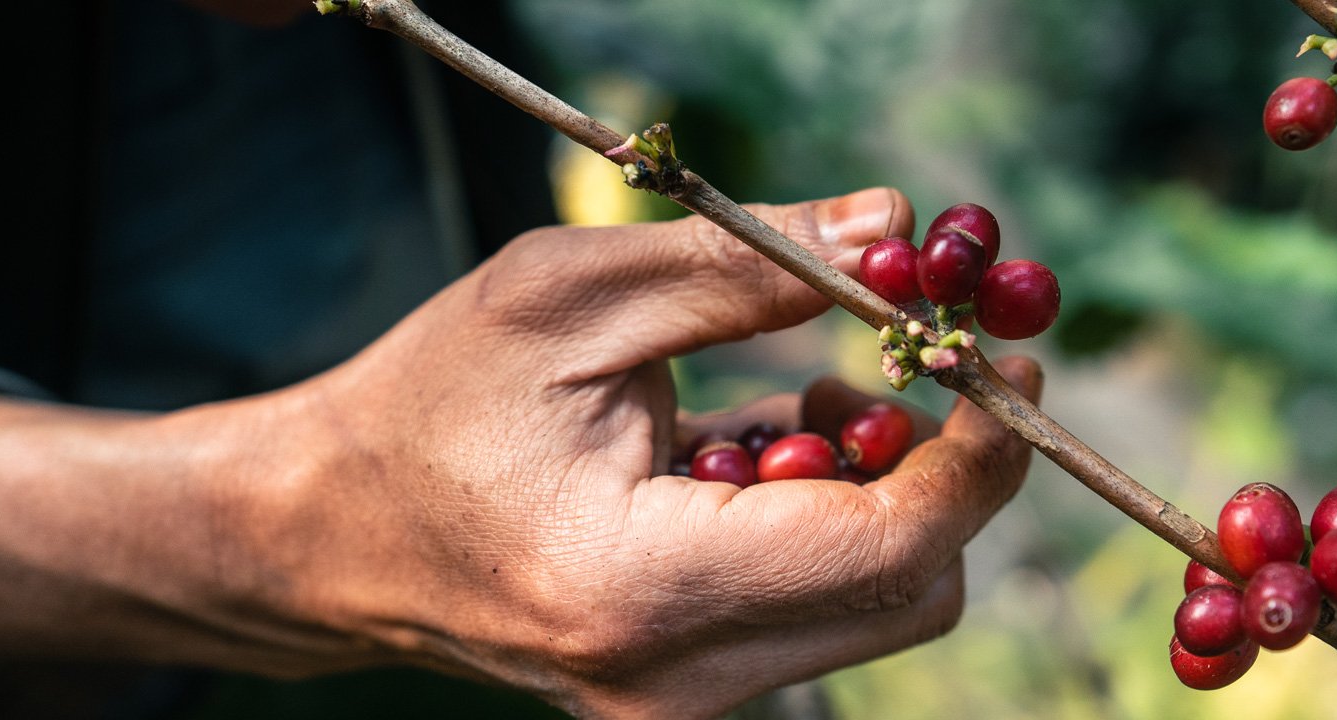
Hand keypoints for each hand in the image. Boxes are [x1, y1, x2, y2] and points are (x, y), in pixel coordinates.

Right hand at [217, 188, 1043, 715]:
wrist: (327, 536)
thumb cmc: (431, 405)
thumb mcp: (571, 298)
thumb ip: (744, 264)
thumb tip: (893, 226)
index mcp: (644, 588)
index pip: (889, 545)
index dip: (976, 451)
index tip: (1009, 359)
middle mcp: (679, 682)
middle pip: (910, 586)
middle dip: (935, 466)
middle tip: (901, 363)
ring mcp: (684, 707)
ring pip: (876, 604)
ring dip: (876, 491)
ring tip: (786, 403)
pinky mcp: (689, 696)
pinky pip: (819, 610)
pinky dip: (823, 524)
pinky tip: (748, 455)